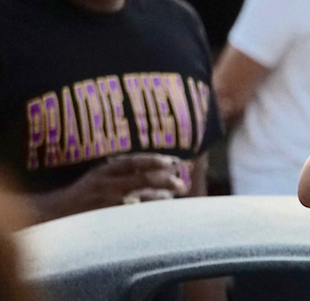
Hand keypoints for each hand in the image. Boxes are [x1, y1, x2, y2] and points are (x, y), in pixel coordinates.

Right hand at [31, 153, 186, 221]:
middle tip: (182, 185)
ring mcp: (107, 203)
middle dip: (165, 181)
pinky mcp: (108, 219)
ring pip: (141, 199)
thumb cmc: (85, 193)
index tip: (171, 162)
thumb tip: (159, 167)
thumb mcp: (99, 175)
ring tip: (172, 198)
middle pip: (142, 180)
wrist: (57, 213)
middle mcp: (106, 185)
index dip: (152, 160)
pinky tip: (159, 213)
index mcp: (104, 171)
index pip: (132, 162)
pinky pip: (134, 216)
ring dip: (160, 198)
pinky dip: (148, 213)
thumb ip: (123, 170)